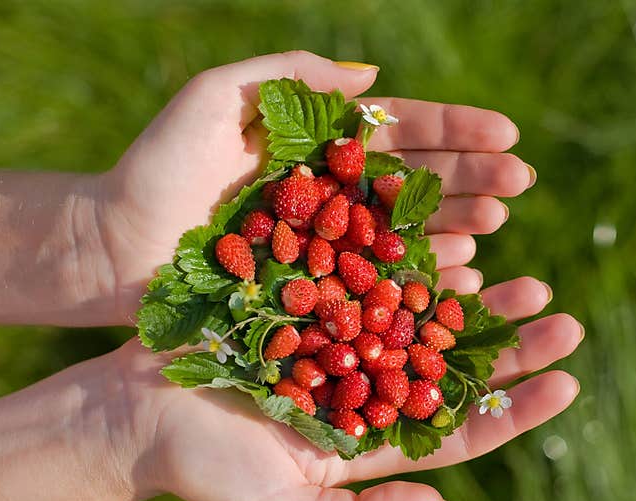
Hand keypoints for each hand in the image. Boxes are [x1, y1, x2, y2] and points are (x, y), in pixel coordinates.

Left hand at [98, 50, 533, 321]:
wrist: (115, 245)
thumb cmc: (159, 167)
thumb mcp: (218, 96)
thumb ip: (292, 73)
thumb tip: (375, 77)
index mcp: (322, 146)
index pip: (402, 133)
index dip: (456, 133)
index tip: (506, 134)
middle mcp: (337, 196)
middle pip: (418, 183)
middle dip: (473, 179)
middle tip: (520, 184)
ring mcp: (332, 246)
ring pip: (408, 233)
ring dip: (459, 227)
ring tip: (500, 220)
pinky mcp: (320, 292)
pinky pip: (381, 285)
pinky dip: (422, 278)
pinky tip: (463, 274)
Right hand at [118, 277, 581, 500]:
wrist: (137, 413)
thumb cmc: (205, 471)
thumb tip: (438, 500)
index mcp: (372, 445)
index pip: (459, 431)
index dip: (516, 409)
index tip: (567, 380)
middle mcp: (368, 395)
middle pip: (454, 373)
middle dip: (510, 348)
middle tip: (562, 318)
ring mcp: (345, 349)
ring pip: (426, 325)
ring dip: (476, 304)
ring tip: (524, 279)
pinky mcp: (316, 308)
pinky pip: (378, 286)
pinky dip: (416, 271)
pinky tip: (455, 252)